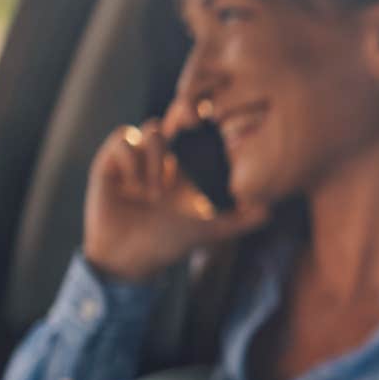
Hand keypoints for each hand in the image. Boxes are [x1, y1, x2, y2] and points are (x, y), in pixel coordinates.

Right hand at [81, 100, 267, 283]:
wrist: (128, 258)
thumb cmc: (166, 245)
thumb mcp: (209, 231)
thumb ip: (239, 221)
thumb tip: (270, 211)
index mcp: (180, 170)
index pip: (191, 132)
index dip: (199, 122)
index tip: (209, 131)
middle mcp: (157, 161)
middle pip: (171, 120)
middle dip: (179, 129)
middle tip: (182, 154)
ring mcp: (132, 161)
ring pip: (148, 130)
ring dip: (155, 157)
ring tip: (153, 193)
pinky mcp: (108, 164)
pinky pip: (122, 138)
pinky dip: (131, 159)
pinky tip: (134, 187)